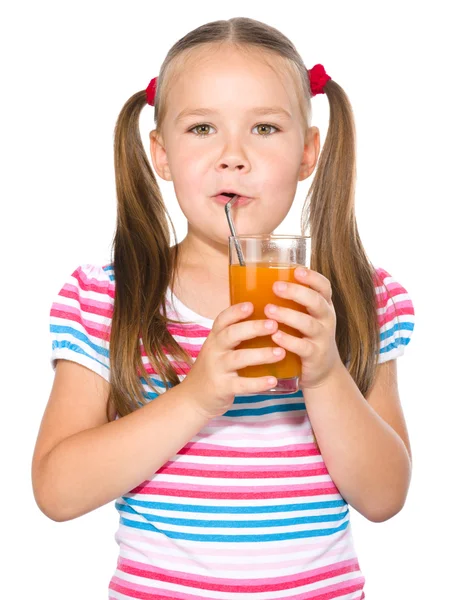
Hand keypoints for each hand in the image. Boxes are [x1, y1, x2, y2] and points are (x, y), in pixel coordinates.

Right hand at [181, 302, 284, 419]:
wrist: (193, 399)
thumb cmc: (214, 369)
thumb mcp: (218, 349)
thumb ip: (236, 336)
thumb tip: (269, 318)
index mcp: (215, 338)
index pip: (222, 320)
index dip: (235, 311)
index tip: (251, 305)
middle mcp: (214, 351)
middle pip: (231, 335)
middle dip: (252, 328)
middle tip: (273, 324)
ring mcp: (217, 369)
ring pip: (238, 358)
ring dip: (261, 354)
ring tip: (281, 352)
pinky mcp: (222, 388)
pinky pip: (241, 385)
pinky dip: (258, 383)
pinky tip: (273, 380)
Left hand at [264, 267, 341, 389]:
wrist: (323, 370)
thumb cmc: (306, 335)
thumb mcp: (306, 316)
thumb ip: (291, 301)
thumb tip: (256, 280)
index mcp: (323, 305)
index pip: (324, 286)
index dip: (312, 277)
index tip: (297, 270)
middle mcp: (326, 319)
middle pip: (316, 302)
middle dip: (297, 293)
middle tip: (276, 287)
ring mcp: (322, 338)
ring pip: (308, 324)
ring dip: (288, 315)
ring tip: (269, 310)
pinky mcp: (315, 356)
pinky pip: (303, 347)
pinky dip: (289, 341)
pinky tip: (275, 336)